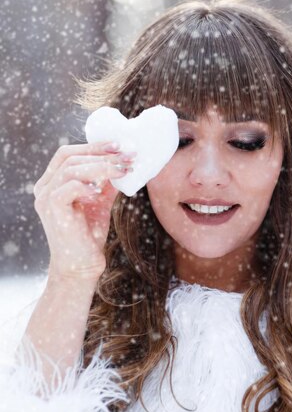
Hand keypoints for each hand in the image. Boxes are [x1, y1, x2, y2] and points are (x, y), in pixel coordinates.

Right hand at [33, 141, 136, 280]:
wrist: (82, 265)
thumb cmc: (89, 234)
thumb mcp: (100, 201)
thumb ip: (106, 182)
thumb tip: (123, 161)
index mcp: (52, 182)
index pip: (68, 153)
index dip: (93, 146)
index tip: (119, 146)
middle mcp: (44, 187)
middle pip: (69, 156)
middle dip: (100, 153)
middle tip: (126, 156)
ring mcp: (45, 197)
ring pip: (71, 169)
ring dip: (100, 166)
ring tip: (122, 170)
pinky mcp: (51, 209)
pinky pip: (69, 186)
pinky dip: (87, 184)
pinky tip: (102, 190)